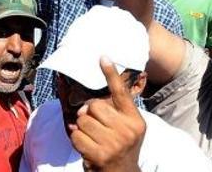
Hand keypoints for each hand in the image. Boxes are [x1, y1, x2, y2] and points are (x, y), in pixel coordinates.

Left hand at [69, 57, 144, 171]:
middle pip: (93, 105)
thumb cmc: (119, 147)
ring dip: (82, 129)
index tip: (102, 56)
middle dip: (88, 114)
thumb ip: (112, 112)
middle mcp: (127, 130)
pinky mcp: (100, 154)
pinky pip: (76, 135)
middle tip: (96, 128)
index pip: (121, 93)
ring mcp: (114, 143)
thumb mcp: (125, 128)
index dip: (110, 74)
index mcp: (135, 120)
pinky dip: (77, 141)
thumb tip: (85, 104)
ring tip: (93, 139)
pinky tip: (88, 148)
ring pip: (82, 120)